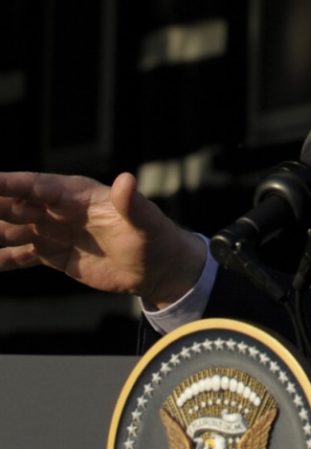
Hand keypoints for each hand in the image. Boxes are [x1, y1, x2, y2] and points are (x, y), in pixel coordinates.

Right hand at [0, 170, 204, 308]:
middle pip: (13, 205)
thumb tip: (127, 180)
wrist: (158, 269)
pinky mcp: (51, 253)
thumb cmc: (156, 239)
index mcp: (78, 196)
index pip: (36, 187)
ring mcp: (52, 231)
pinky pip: (15, 254)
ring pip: (8, 228)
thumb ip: (133, 204)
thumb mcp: (147, 223)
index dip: (9, 184)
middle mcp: (59, 210)